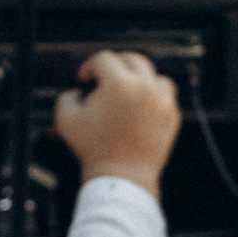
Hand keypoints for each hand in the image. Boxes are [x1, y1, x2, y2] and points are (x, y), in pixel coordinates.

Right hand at [53, 50, 182, 197]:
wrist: (122, 177)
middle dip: (115, 66)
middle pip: (132, 59)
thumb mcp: (65, 120)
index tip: (84, 79)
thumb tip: (79, 91)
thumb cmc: (93, 149)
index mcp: (118, 83)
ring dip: (139, 79)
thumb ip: (67, 96)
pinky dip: (153, 97)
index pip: (103, 59)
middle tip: (105, 79)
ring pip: (153, 76)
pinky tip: (139, 107)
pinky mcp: (172, 115)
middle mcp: (144, 86)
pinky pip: (165, 96)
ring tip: (127, 91)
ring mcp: (162, 100)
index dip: (90, 66)